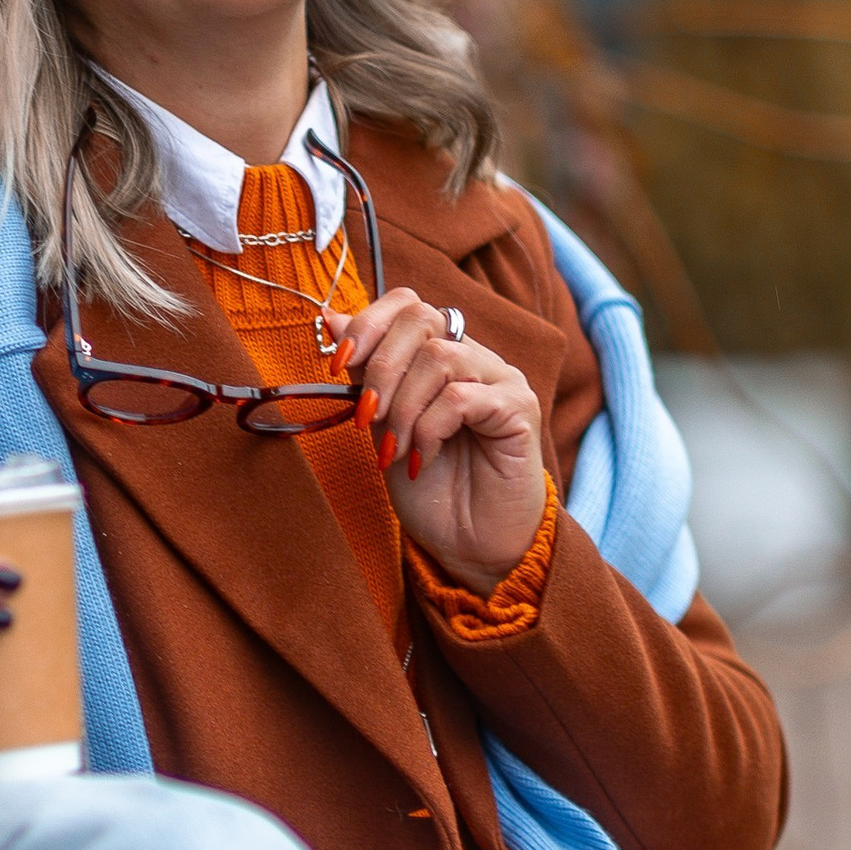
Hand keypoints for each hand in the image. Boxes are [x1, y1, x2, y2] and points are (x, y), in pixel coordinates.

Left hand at [327, 293, 549, 594]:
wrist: (471, 545)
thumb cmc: (432, 489)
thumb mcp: (383, 425)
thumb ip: (367, 374)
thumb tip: (331, 316)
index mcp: (443, 355)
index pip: (408, 304)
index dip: (368, 323)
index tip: (336, 365)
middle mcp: (475, 358)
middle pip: (422, 319)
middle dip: (381, 366)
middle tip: (366, 417)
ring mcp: (501, 380)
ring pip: (439, 358)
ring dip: (403, 407)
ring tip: (394, 449)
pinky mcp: (519, 408)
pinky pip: (461, 397)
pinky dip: (429, 429)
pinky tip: (421, 460)